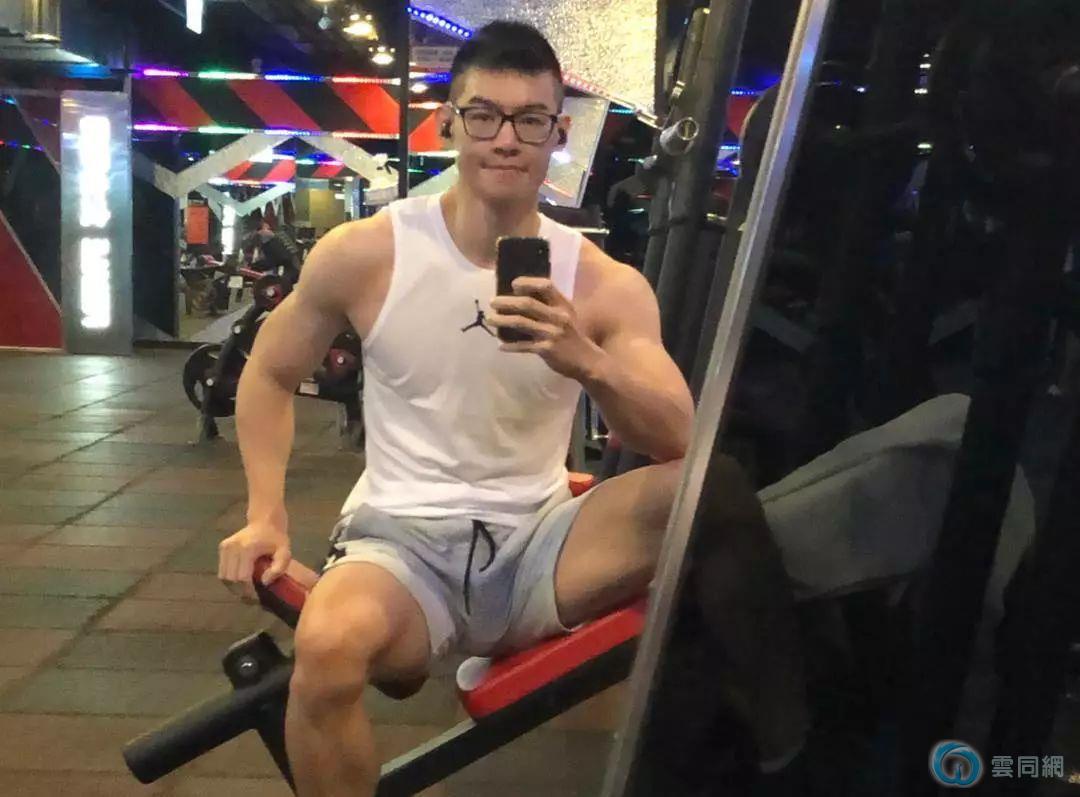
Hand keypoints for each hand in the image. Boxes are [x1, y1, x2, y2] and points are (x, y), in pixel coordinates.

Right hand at [218, 519, 290, 602]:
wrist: (265, 520)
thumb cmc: (276, 538)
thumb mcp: (285, 552)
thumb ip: (278, 568)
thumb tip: (263, 582)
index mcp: (247, 549)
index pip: (242, 578)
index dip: (249, 591)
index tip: (257, 597)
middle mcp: (232, 548)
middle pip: (231, 579)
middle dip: (240, 590)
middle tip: (251, 595)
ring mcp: (225, 547)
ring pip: (224, 577)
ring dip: (233, 585)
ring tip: (246, 587)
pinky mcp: (222, 547)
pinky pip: (222, 570)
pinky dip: (229, 577)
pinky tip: (241, 578)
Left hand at [488, 277, 603, 380]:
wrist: (587, 361)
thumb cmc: (573, 336)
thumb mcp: (567, 316)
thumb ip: (550, 306)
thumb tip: (522, 297)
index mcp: (563, 305)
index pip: (546, 286)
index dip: (528, 283)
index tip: (513, 284)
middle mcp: (557, 317)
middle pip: (527, 304)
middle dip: (506, 302)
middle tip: (492, 302)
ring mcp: (551, 334)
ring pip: (521, 323)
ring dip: (502, 321)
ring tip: (490, 319)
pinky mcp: (546, 350)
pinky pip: (523, 346)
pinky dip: (510, 346)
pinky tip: (500, 346)